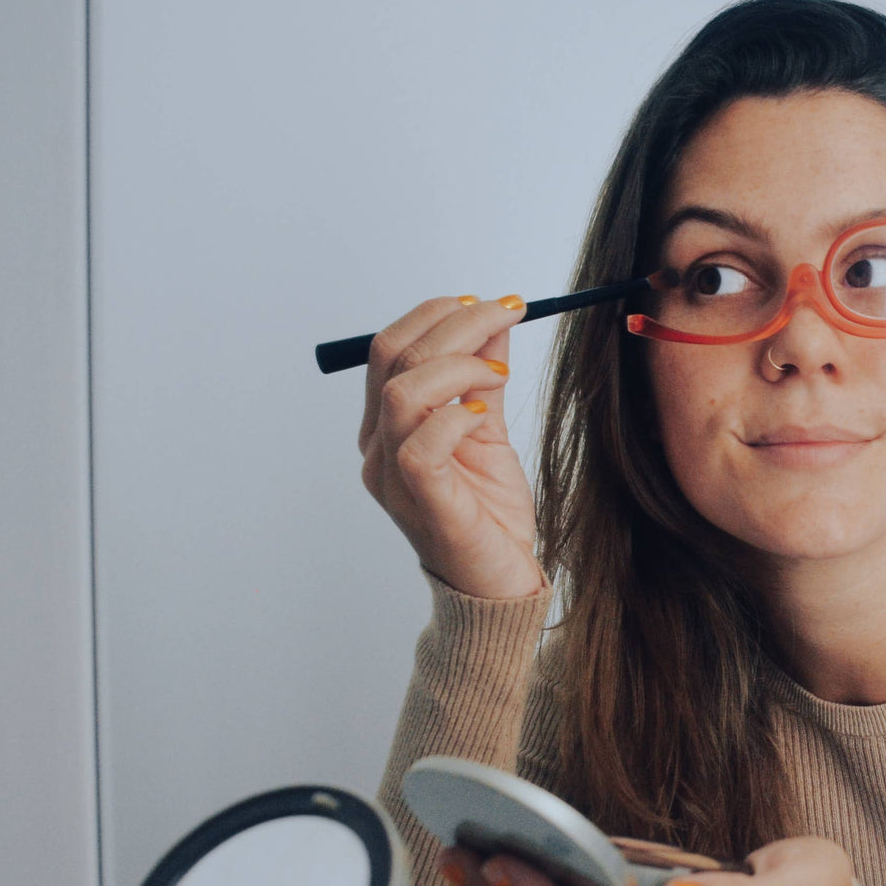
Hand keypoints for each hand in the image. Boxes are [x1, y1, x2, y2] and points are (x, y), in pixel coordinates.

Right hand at [359, 294, 544, 598]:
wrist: (499, 582)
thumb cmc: (488, 511)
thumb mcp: (488, 427)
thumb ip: (481, 375)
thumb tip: (492, 318)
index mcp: (384, 426)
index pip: (388, 347)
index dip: (436, 313)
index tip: (489, 303)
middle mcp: (377, 447)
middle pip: (393, 356)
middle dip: (455, 322)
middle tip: (507, 313)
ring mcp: (392, 476)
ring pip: (402, 392)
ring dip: (459, 364)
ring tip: (499, 373)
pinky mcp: (421, 501)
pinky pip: (422, 444)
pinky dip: (458, 415)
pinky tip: (486, 413)